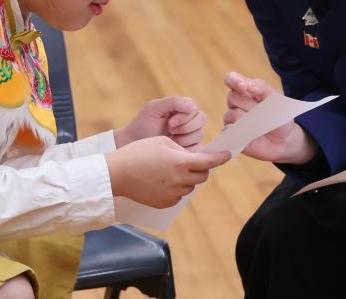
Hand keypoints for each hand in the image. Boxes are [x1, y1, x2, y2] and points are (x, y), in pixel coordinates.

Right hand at [105, 135, 230, 207]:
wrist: (117, 174)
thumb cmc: (138, 152)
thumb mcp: (163, 142)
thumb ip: (182, 149)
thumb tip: (193, 158)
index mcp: (180, 162)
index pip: (208, 161)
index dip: (220, 158)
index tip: (228, 154)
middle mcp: (179, 180)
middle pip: (202, 176)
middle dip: (201, 168)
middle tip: (191, 161)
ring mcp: (172, 194)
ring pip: (190, 186)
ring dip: (188, 178)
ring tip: (170, 170)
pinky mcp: (165, 203)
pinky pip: (179, 195)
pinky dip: (177, 188)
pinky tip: (162, 180)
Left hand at [116, 96, 206, 148]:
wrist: (134, 145)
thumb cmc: (142, 124)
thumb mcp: (154, 108)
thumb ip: (173, 101)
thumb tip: (192, 107)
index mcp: (181, 107)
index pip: (195, 108)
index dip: (186, 116)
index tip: (170, 122)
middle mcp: (188, 120)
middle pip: (202, 119)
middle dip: (186, 126)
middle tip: (170, 130)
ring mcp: (190, 135)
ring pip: (200, 134)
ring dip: (184, 137)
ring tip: (170, 139)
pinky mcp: (189, 149)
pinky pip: (197, 148)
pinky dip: (186, 148)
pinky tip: (174, 148)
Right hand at [223, 72, 316, 163]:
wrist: (285, 140)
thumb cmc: (280, 117)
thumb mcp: (277, 99)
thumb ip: (262, 88)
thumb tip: (246, 85)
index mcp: (246, 90)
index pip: (231, 79)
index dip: (234, 81)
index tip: (243, 87)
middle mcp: (236, 103)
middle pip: (232, 97)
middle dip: (249, 104)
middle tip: (263, 113)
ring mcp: (232, 119)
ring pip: (232, 115)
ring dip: (249, 121)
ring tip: (261, 126)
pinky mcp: (231, 135)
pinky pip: (228, 131)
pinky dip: (241, 133)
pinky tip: (252, 135)